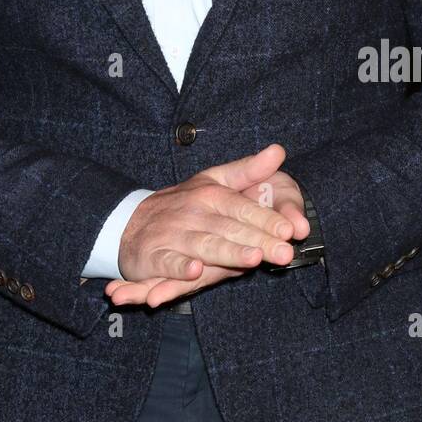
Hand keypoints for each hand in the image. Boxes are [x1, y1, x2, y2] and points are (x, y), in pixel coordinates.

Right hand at [109, 144, 309, 308]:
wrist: (129, 222)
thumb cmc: (183, 204)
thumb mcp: (214, 180)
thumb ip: (248, 170)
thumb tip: (279, 151)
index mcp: (210, 193)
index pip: (243, 207)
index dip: (267, 218)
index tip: (291, 229)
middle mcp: (193, 212)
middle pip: (230, 228)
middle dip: (258, 240)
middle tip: (285, 252)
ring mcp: (173, 234)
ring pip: (205, 245)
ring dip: (228, 252)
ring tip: (253, 259)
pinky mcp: (154, 257)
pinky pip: (168, 262)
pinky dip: (179, 267)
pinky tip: (195, 270)